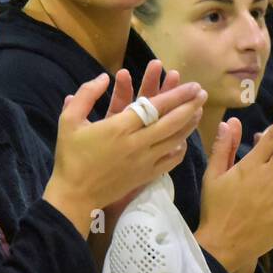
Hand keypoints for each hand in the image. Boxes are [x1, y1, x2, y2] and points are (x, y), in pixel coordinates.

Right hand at [45, 65, 206, 235]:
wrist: (74, 194)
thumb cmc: (70, 156)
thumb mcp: (69, 120)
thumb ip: (86, 95)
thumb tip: (104, 77)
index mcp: (119, 127)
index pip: (155, 107)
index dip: (176, 95)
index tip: (192, 85)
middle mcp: (137, 143)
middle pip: (172, 122)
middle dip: (190, 106)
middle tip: (203, 93)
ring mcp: (144, 161)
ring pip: (174, 140)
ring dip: (189, 124)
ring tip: (200, 111)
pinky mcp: (145, 176)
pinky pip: (169, 161)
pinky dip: (179, 149)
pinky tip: (184, 140)